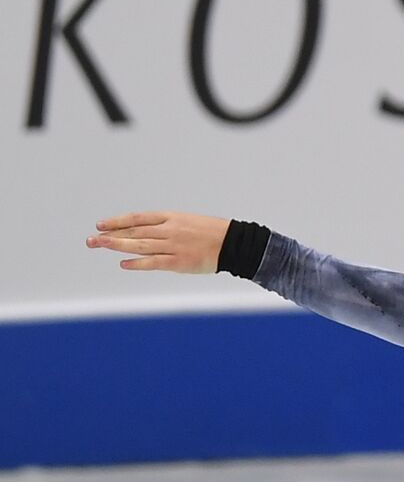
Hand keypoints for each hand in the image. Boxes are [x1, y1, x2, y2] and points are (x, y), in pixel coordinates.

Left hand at [86, 211, 229, 272]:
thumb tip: (144, 234)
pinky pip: (154, 262)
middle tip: (91, 239)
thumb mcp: (187, 222)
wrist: (234, 244)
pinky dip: (138, 263)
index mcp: (171, 218)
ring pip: (139, 245)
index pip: (137, 218)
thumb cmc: (212, 233)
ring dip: (117, 246)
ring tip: (100, 246)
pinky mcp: (179, 262)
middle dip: (111, 235)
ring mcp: (173, 246)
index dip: (117, 222)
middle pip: (134, 232)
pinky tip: (123, 263)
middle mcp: (169, 230)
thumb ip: (167, 227)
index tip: (100, 225)